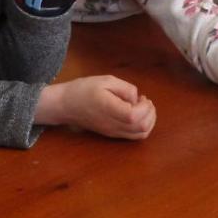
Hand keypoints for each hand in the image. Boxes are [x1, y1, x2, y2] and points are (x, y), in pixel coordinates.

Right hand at [35, 75, 155, 139]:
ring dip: (149, 121)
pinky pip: (134, 136)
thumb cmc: (84, 89)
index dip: (145, 107)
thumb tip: (137, 99)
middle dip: (150, 113)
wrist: (66, 105)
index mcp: (110, 110)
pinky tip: (137, 114)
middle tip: (145, 101)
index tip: (142, 97)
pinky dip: (142, 126)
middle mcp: (113, 125)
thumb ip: (125, 88)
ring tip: (143, 107)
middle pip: (141, 128)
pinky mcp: (113, 134)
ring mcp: (113, 132)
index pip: (135, 116)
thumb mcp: (105, 80)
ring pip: (140, 135)